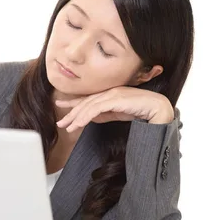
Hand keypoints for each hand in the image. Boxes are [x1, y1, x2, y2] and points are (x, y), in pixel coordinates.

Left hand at [55, 86, 173, 132]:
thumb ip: (105, 114)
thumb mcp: (118, 113)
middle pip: (85, 102)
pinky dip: (85, 117)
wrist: (158, 108)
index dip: (73, 103)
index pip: (88, 99)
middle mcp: (108, 92)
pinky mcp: (115, 98)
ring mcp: (112, 94)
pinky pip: (96, 108)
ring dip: (76, 117)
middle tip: (60, 122)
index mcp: (109, 94)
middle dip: (71, 112)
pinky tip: (78, 124)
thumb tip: (90, 118)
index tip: (61, 106)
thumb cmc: (142, 110)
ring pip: (88, 106)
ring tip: (67, 127)